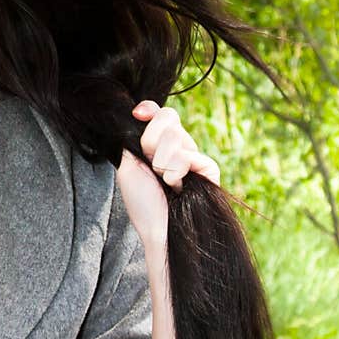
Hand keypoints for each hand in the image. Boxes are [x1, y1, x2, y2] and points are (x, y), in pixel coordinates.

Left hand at [116, 101, 220, 244]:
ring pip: (175, 136)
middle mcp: (180, 148)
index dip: (150, 108)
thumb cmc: (143, 204)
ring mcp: (195, 157)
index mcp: (161, 146)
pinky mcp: (209, 168)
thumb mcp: (129, 167)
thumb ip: (133, 141)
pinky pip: (188, 154)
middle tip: (151, 165)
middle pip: (168, 117)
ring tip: (164, 182)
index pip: (161, 114)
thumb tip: (140, 116)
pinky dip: (175, 171)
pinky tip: (175, 187)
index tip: (138, 114)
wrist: (157, 230)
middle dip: (151, 140)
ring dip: (161, 162)